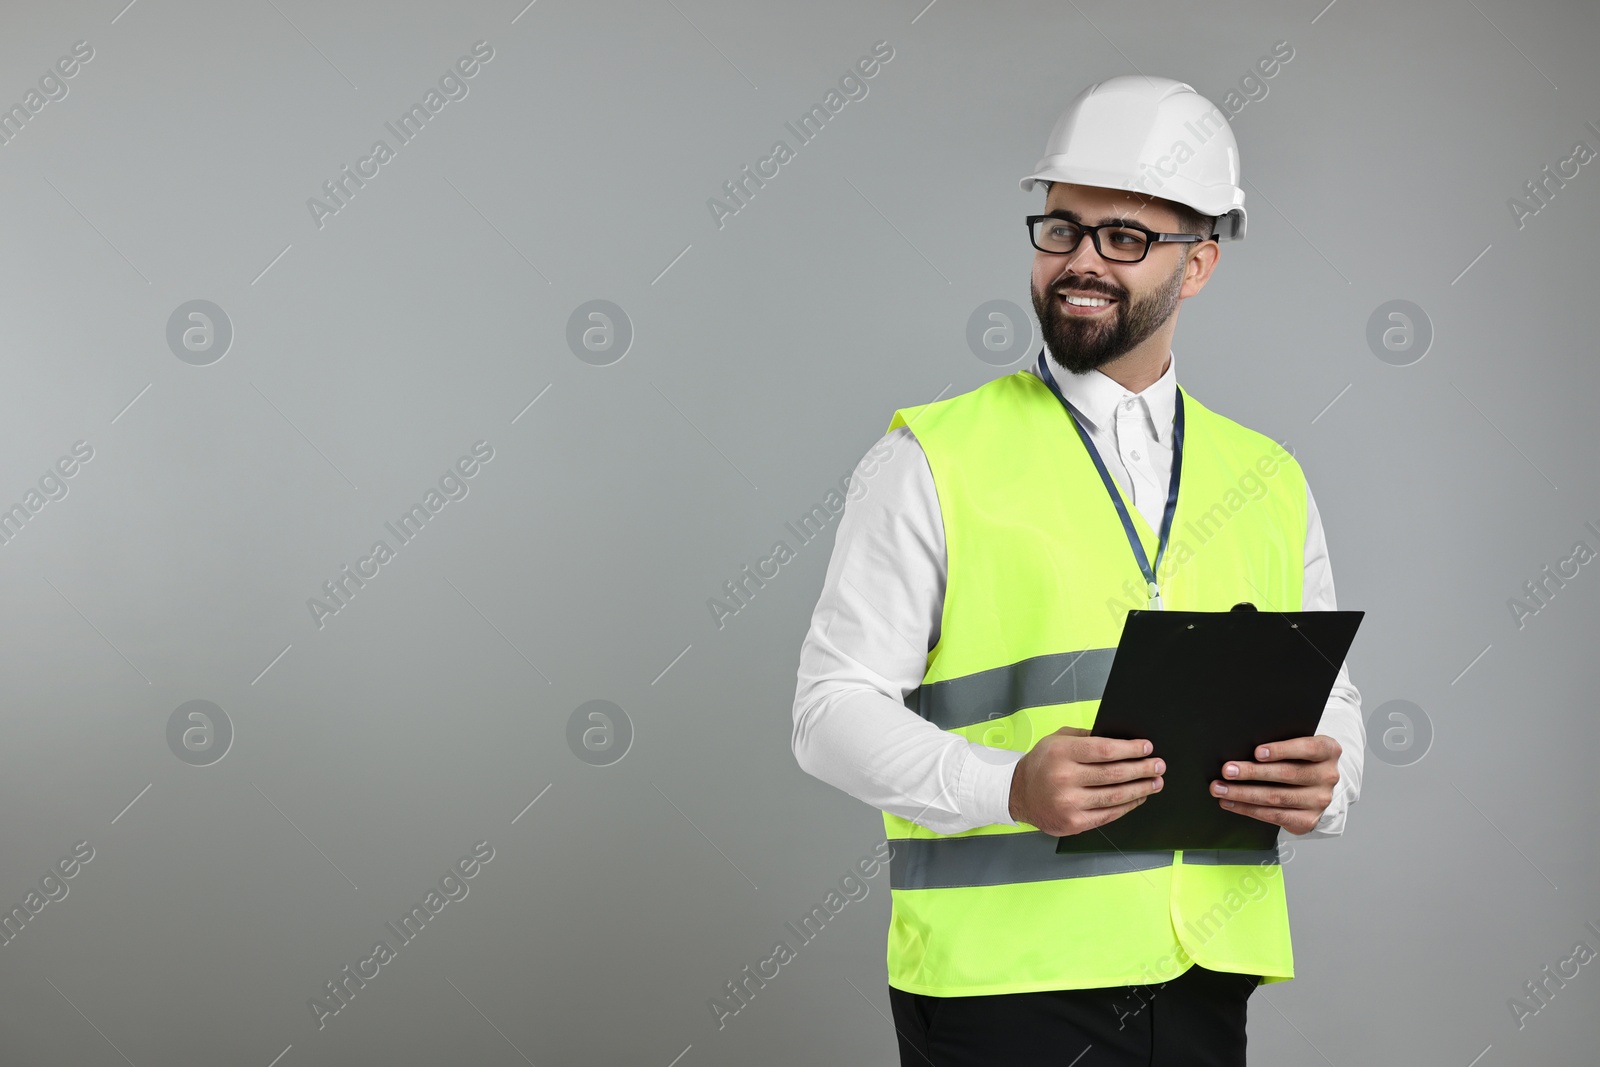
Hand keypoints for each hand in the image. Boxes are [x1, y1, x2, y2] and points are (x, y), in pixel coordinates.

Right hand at [1009, 726, 1165, 836]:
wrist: (1018, 794)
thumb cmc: (1041, 764)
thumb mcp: (1057, 739)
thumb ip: (1086, 737)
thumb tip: (1120, 739)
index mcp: (1061, 752)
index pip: (1105, 750)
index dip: (1130, 749)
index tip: (1147, 747)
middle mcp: (1065, 778)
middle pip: (1114, 773)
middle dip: (1142, 769)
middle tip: (1158, 765)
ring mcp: (1069, 803)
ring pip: (1115, 796)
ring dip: (1140, 789)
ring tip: (1155, 782)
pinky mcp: (1074, 822)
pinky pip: (1109, 814)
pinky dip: (1127, 806)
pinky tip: (1138, 798)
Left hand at [1211, 734, 1341, 834]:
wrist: (1316, 785)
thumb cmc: (1299, 758)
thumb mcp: (1298, 745)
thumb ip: (1280, 744)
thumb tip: (1242, 746)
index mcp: (1328, 751)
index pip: (1307, 748)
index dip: (1281, 750)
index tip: (1257, 752)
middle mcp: (1328, 776)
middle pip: (1287, 774)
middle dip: (1252, 772)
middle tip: (1227, 770)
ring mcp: (1320, 800)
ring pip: (1277, 797)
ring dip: (1243, 793)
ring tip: (1220, 788)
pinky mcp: (1308, 820)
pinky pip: (1274, 816)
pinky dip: (1248, 809)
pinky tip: (1231, 802)